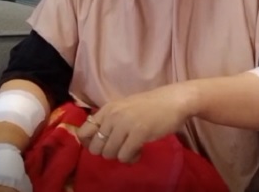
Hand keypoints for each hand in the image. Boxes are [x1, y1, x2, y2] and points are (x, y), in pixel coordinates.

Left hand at [76, 83, 195, 163]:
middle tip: (120, 148)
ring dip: (120, 155)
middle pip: (95, 147)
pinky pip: (125, 156)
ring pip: (109, 153)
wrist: (174, 100)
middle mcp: (113, 116)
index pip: (83, 132)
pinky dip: (131, 158)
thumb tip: (95, 139)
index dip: (90, 143)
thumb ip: (110, 119)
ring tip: (131, 149)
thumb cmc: (151, 105)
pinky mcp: (139, 134)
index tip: (103, 144)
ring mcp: (125, 124)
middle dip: (107, 152)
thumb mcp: (124, 107)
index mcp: (108, 108)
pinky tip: (139, 151)